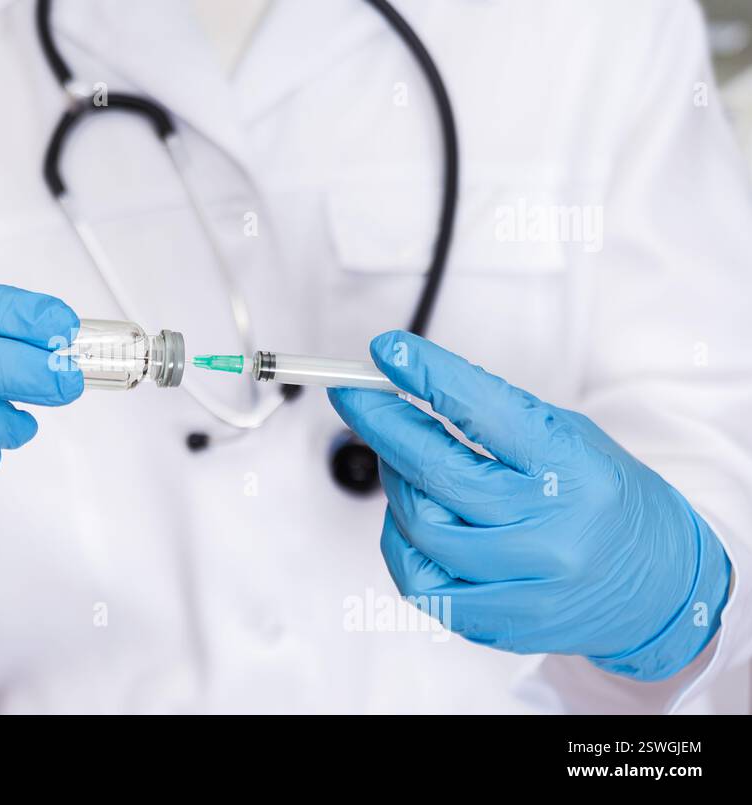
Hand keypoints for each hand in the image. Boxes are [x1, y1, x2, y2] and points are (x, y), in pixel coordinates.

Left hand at [328, 331, 730, 680]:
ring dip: (396, 487)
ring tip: (407, 467)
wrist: (662, 587)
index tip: (386, 351)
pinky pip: (420, 581)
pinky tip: (416, 521)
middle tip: (356, 396)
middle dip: (382, 425)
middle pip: (435, 472)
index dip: (426, 376)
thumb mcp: (570, 437)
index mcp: (573, 469)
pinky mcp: (502, 622)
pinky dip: (403, 542)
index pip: (484, 411)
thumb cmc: (606, 499)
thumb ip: (494, 415)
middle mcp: (550, 529)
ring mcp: (525, 582)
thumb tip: (408, 382)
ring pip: (417, 527)